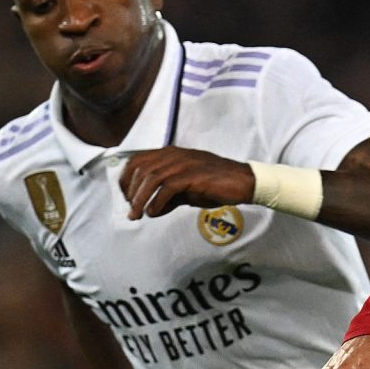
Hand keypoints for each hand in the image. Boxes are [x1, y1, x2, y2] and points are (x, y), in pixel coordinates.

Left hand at [118, 147, 255, 219]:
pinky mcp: (193, 175)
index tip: (125, 197)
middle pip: (140, 169)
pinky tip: (155, 212)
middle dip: (131, 192)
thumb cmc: (217, 184)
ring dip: (140, 199)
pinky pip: (167, 188)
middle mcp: (174, 155)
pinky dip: (157, 202)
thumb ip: (169, 196)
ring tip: (138, 215)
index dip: (126, 179)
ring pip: (151, 178)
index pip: (138, 160)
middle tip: (131, 210)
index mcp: (171, 154)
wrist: (244, 182)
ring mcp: (184, 164)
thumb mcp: (188, 190)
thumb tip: (151, 209)